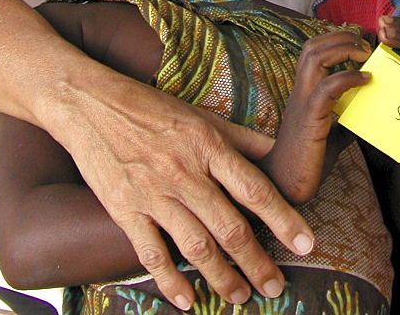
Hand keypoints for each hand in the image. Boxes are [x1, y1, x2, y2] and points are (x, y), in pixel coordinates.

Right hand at [58, 70, 317, 308]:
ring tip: (240, 298)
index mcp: (208, 145)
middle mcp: (185, 172)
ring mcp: (154, 194)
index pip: (255, 188)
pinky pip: (151, 254)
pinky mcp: (125, 210)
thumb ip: (240, 137)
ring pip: (196, 247)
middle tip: (275, 287)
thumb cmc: (151, 107)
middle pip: (230, 227)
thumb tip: (277, 150)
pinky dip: (170, 281)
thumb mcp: (201, 114)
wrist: (92, 104)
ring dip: (222, 278)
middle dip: (257, 262)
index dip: (284, 219)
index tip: (306, 243)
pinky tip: (187, 302)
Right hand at [260, 30, 370, 201]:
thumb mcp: (333, 133)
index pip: (313, 51)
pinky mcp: (310, 118)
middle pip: (312, 46)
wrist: (285, 184)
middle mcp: (301, 91)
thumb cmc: (308, 158)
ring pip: (314, 58)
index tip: (361, 42)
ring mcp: (303, 102)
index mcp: (305, 91)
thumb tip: (372, 114)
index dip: (335, 38)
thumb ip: (348, 119)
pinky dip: (347, 78)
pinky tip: (365, 79)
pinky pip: (326, 88)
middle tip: (365, 44)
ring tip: (364, 53)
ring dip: (343, 48)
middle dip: (341, 36)